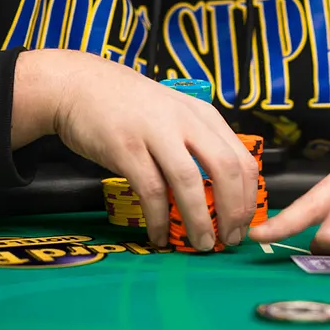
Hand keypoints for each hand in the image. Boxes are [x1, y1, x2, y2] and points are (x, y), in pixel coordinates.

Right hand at [12, 49, 259, 251]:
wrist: (80, 85)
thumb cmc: (129, 106)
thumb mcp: (174, 114)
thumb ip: (196, 143)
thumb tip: (220, 193)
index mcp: (203, 115)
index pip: (242, 159)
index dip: (249, 197)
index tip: (245, 224)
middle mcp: (185, 120)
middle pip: (225, 169)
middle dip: (233, 210)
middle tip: (230, 239)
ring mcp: (155, 132)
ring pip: (189, 182)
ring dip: (199, 220)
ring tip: (202, 244)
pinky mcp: (126, 147)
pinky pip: (151, 191)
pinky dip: (159, 219)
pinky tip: (159, 236)